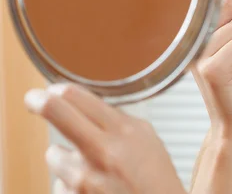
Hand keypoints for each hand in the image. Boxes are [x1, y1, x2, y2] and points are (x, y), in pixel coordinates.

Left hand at [24, 83, 184, 193]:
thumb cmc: (155, 181)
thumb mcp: (147, 140)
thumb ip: (119, 121)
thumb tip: (88, 105)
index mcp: (124, 131)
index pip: (79, 96)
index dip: (59, 90)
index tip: (53, 90)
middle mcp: (102, 150)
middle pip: (56, 110)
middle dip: (38, 101)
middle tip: (34, 99)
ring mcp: (84, 178)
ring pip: (54, 154)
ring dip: (66, 158)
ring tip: (92, 168)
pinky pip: (60, 184)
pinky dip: (72, 185)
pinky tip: (95, 188)